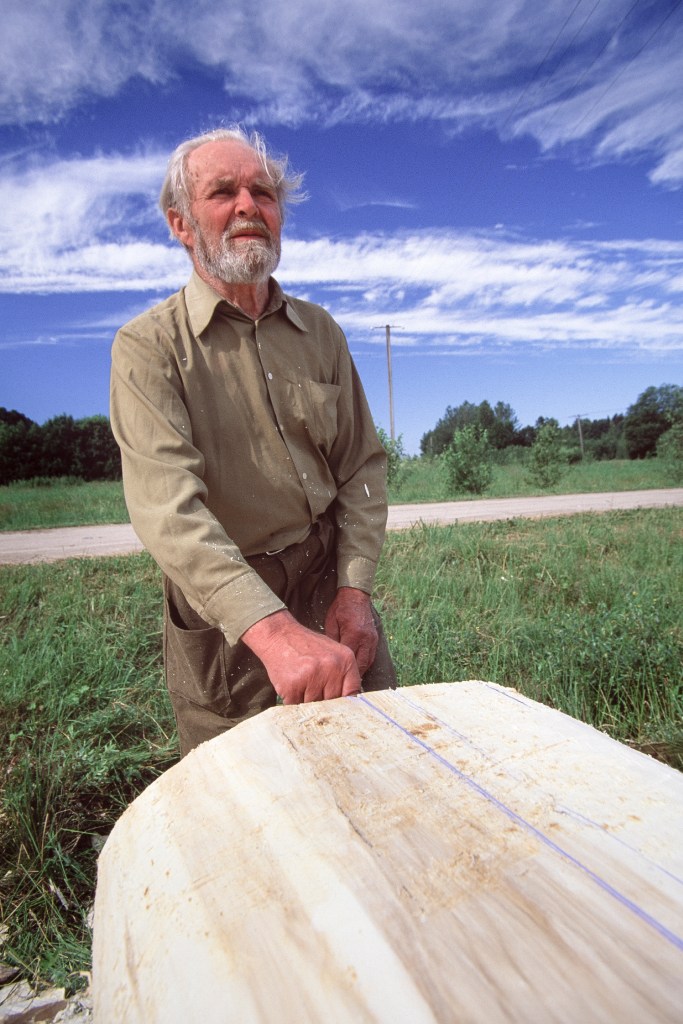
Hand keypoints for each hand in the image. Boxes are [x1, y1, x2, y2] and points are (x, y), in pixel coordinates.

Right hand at [241, 609, 361, 704]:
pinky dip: (293, 701)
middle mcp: (331, 668)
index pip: (352, 694)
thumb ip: (343, 675)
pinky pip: (297, 706)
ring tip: (301, 685)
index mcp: (345, 660)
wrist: (279, 636)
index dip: (343, 703)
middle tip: (313, 691)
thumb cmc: (306, 646)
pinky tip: (291, 687)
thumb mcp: (332, 653)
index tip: (337, 707)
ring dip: (307, 702)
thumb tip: (350, 702)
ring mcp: (312, 677)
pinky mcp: (292, 686)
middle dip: (323, 702)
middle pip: (333, 703)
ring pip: (315, 707)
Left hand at [324, 587, 377, 676]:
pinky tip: (355, 671)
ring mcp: (373, 639)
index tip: (333, 680)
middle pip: (360, 665)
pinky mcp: (375, 639)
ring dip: (359, 672)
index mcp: (354, 634)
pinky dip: (363, 665)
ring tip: (348, 681)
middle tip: (341, 686)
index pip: (348, 659)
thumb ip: (332, 642)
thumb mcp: (331, 624)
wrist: (355, 596)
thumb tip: (330, 660)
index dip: (341, 672)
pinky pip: (370, 657)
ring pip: (367, 663)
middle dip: (352, 677)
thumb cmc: (340, 609)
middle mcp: (366, 639)